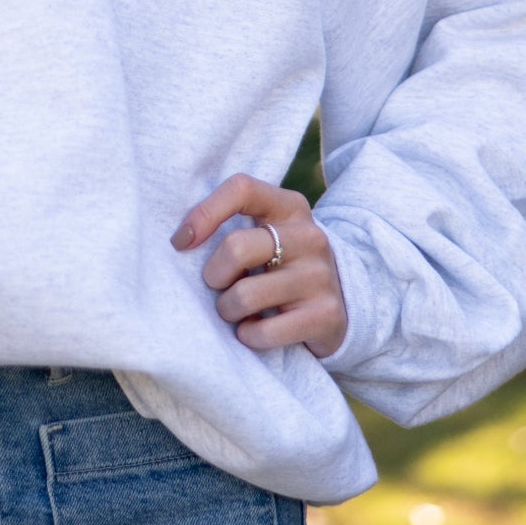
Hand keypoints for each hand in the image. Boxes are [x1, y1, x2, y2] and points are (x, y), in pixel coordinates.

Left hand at [173, 174, 347, 359]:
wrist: (344, 304)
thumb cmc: (282, 265)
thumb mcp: (268, 234)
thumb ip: (233, 226)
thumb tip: (182, 240)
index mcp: (289, 207)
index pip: (241, 188)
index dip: (204, 213)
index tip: (181, 242)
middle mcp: (309, 236)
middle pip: (236, 248)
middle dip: (214, 276)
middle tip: (219, 286)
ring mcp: (321, 276)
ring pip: (244, 295)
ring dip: (228, 309)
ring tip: (237, 310)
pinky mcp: (327, 315)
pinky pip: (264, 332)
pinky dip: (248, 336)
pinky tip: (253, 330)